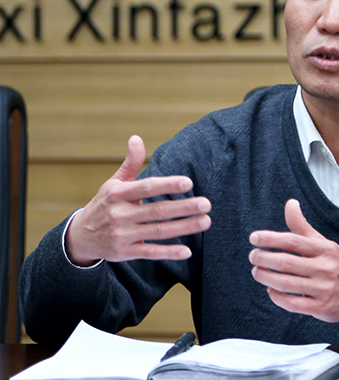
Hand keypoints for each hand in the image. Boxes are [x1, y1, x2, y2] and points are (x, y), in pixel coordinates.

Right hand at [65, 135, 210, 265]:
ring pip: (158, 231)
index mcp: (118, 194)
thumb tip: (136, 138)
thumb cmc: (104, 204)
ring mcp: (123, 235)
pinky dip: (168, 253)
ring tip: (205, 221)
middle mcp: (120, 215)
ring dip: (184, 228)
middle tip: (206, 204)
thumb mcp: (113, 183)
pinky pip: (150, 253)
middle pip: (157, 211)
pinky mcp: (126, 252)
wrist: (80, 236)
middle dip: (183, 207)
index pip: (147, 187)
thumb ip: (130, 163)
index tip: (188, 182)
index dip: (168, 185)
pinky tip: (187, 251)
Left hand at [248, 199, 338, 322]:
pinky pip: (292, 303)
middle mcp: (324, 268)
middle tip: (253, 256)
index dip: (270, 239)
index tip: (254, 238)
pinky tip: (270, 290)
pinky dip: (277, 297)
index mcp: (324, 249)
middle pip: (286, 262)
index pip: (292, 241)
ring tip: (257, 272)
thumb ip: (302, 226)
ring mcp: (322, 288)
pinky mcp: (320, 307)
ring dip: (266, 277)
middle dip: (264, 258)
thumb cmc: (334, 265)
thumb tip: (290, 203)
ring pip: (286, 283)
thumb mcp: (322, 243)